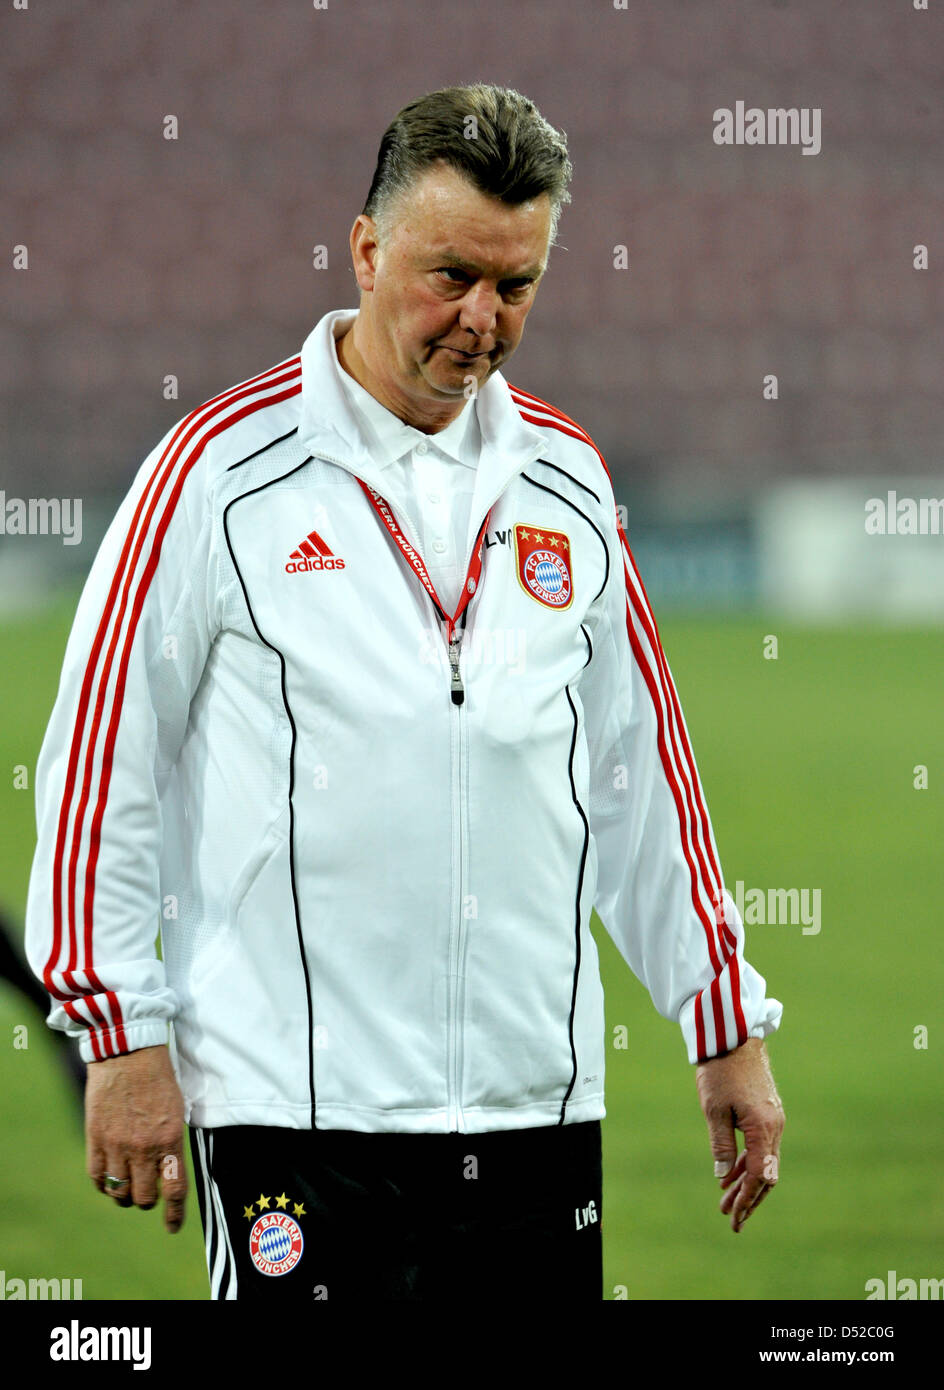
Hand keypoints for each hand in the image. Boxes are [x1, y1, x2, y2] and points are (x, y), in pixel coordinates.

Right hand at [85, 1043, 187, 1233]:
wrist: (127, 1051)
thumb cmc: (159, 1076)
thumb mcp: (177, 1109)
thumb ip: (172, 1142)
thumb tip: (169, 1170)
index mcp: (170, 1139)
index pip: (174, 1190)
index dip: (174, 1214)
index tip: (173, 1227)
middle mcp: (143, 1148)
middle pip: (144, 1197)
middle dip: (148, 1200)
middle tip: (149, 1192)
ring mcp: (116, 1145)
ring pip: (119, 1191)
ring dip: (125, 1194)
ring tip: (128, 1185)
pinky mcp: (95, 1138)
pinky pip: (96, 1177)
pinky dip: (103, 1184)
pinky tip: (108, 1178)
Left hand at [694, 1037, 783, 1232]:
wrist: (734, 1037)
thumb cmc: (720, 1071)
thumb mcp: (714, 1109)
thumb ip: (720, 1144)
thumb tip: (723, 1176)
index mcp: (763, 1128)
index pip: (759, 1175)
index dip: (747, 1199)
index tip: (735, 1218)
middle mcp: (774, 1127)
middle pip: (766, 1174)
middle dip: (748, 1198)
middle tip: (730, 1218)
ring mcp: (773, 1119)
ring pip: (764, 1161)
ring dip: (747, 1182)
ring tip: (726, 1201)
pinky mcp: (767, 1113)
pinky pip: (761, 1147)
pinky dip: (748, 1163)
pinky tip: (731, 1174)